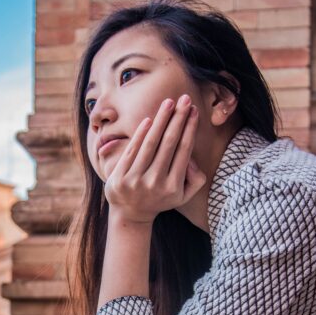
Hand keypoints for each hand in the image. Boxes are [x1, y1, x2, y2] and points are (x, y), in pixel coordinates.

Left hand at [103, 94, 206, 224]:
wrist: (130, 214)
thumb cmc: (160, 198)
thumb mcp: (183, 196)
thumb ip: (196, 180)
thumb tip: (193, 160)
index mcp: (172, 186)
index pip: (183, 151)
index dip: (189, 129)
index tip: (194, 111)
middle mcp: (155, 183)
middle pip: (168, 144)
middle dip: (178, 119)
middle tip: (185, 99)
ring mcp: (135, 181)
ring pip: (150, 144)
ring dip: (160, 120)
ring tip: (168, 103)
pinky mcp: (119, 178)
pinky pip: (132, 150)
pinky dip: (140, 134)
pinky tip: (149, 119)